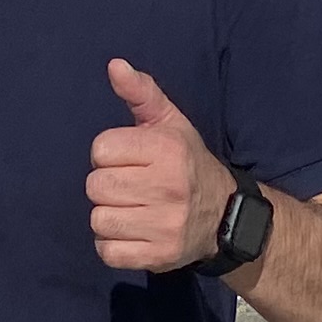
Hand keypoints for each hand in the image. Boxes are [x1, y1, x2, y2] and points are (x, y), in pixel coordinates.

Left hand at [87, 59, 233, 274]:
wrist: (225, 216)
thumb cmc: (187, 163)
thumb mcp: (170, 122)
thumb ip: (141, 92)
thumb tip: (114, 65)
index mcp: (167, 149)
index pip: (101, 150)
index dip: (109, 155)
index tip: (130, 160)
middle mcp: (168, 186)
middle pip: (95, 187)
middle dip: (107, 187)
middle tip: (131, 188)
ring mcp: (165, 224)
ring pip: (99, 220)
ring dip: (109, 217)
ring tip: (132, 210)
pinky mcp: (159, 256)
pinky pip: (108, 252)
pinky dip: (113, 246)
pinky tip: (132, 233)